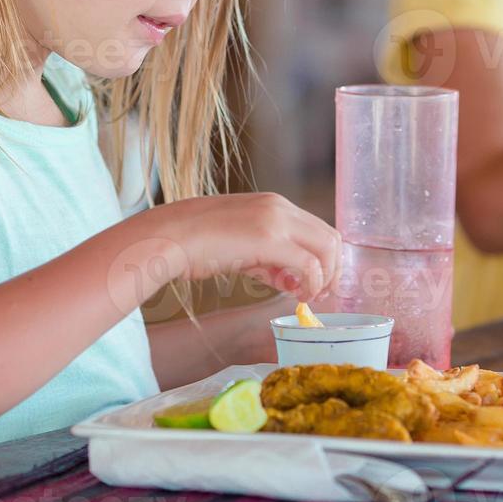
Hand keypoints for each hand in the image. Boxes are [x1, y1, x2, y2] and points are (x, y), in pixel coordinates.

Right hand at [136, 192, 340, 301]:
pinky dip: (312, 283)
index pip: (319, 228)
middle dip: (333, 269)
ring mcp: (276, 220)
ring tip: (309, 296)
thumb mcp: (240, 247)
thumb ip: (269, 260)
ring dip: (326, 277)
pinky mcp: (269, 239)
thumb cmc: (195, 244)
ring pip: (327, 248)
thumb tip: (291, 280)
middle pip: (331, 237)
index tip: (316, 282)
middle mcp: (280, 207)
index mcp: (274, 204)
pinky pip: (309, 264)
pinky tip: (298, 297)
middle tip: (321, 294)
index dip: (325, 259)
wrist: (169, 236)